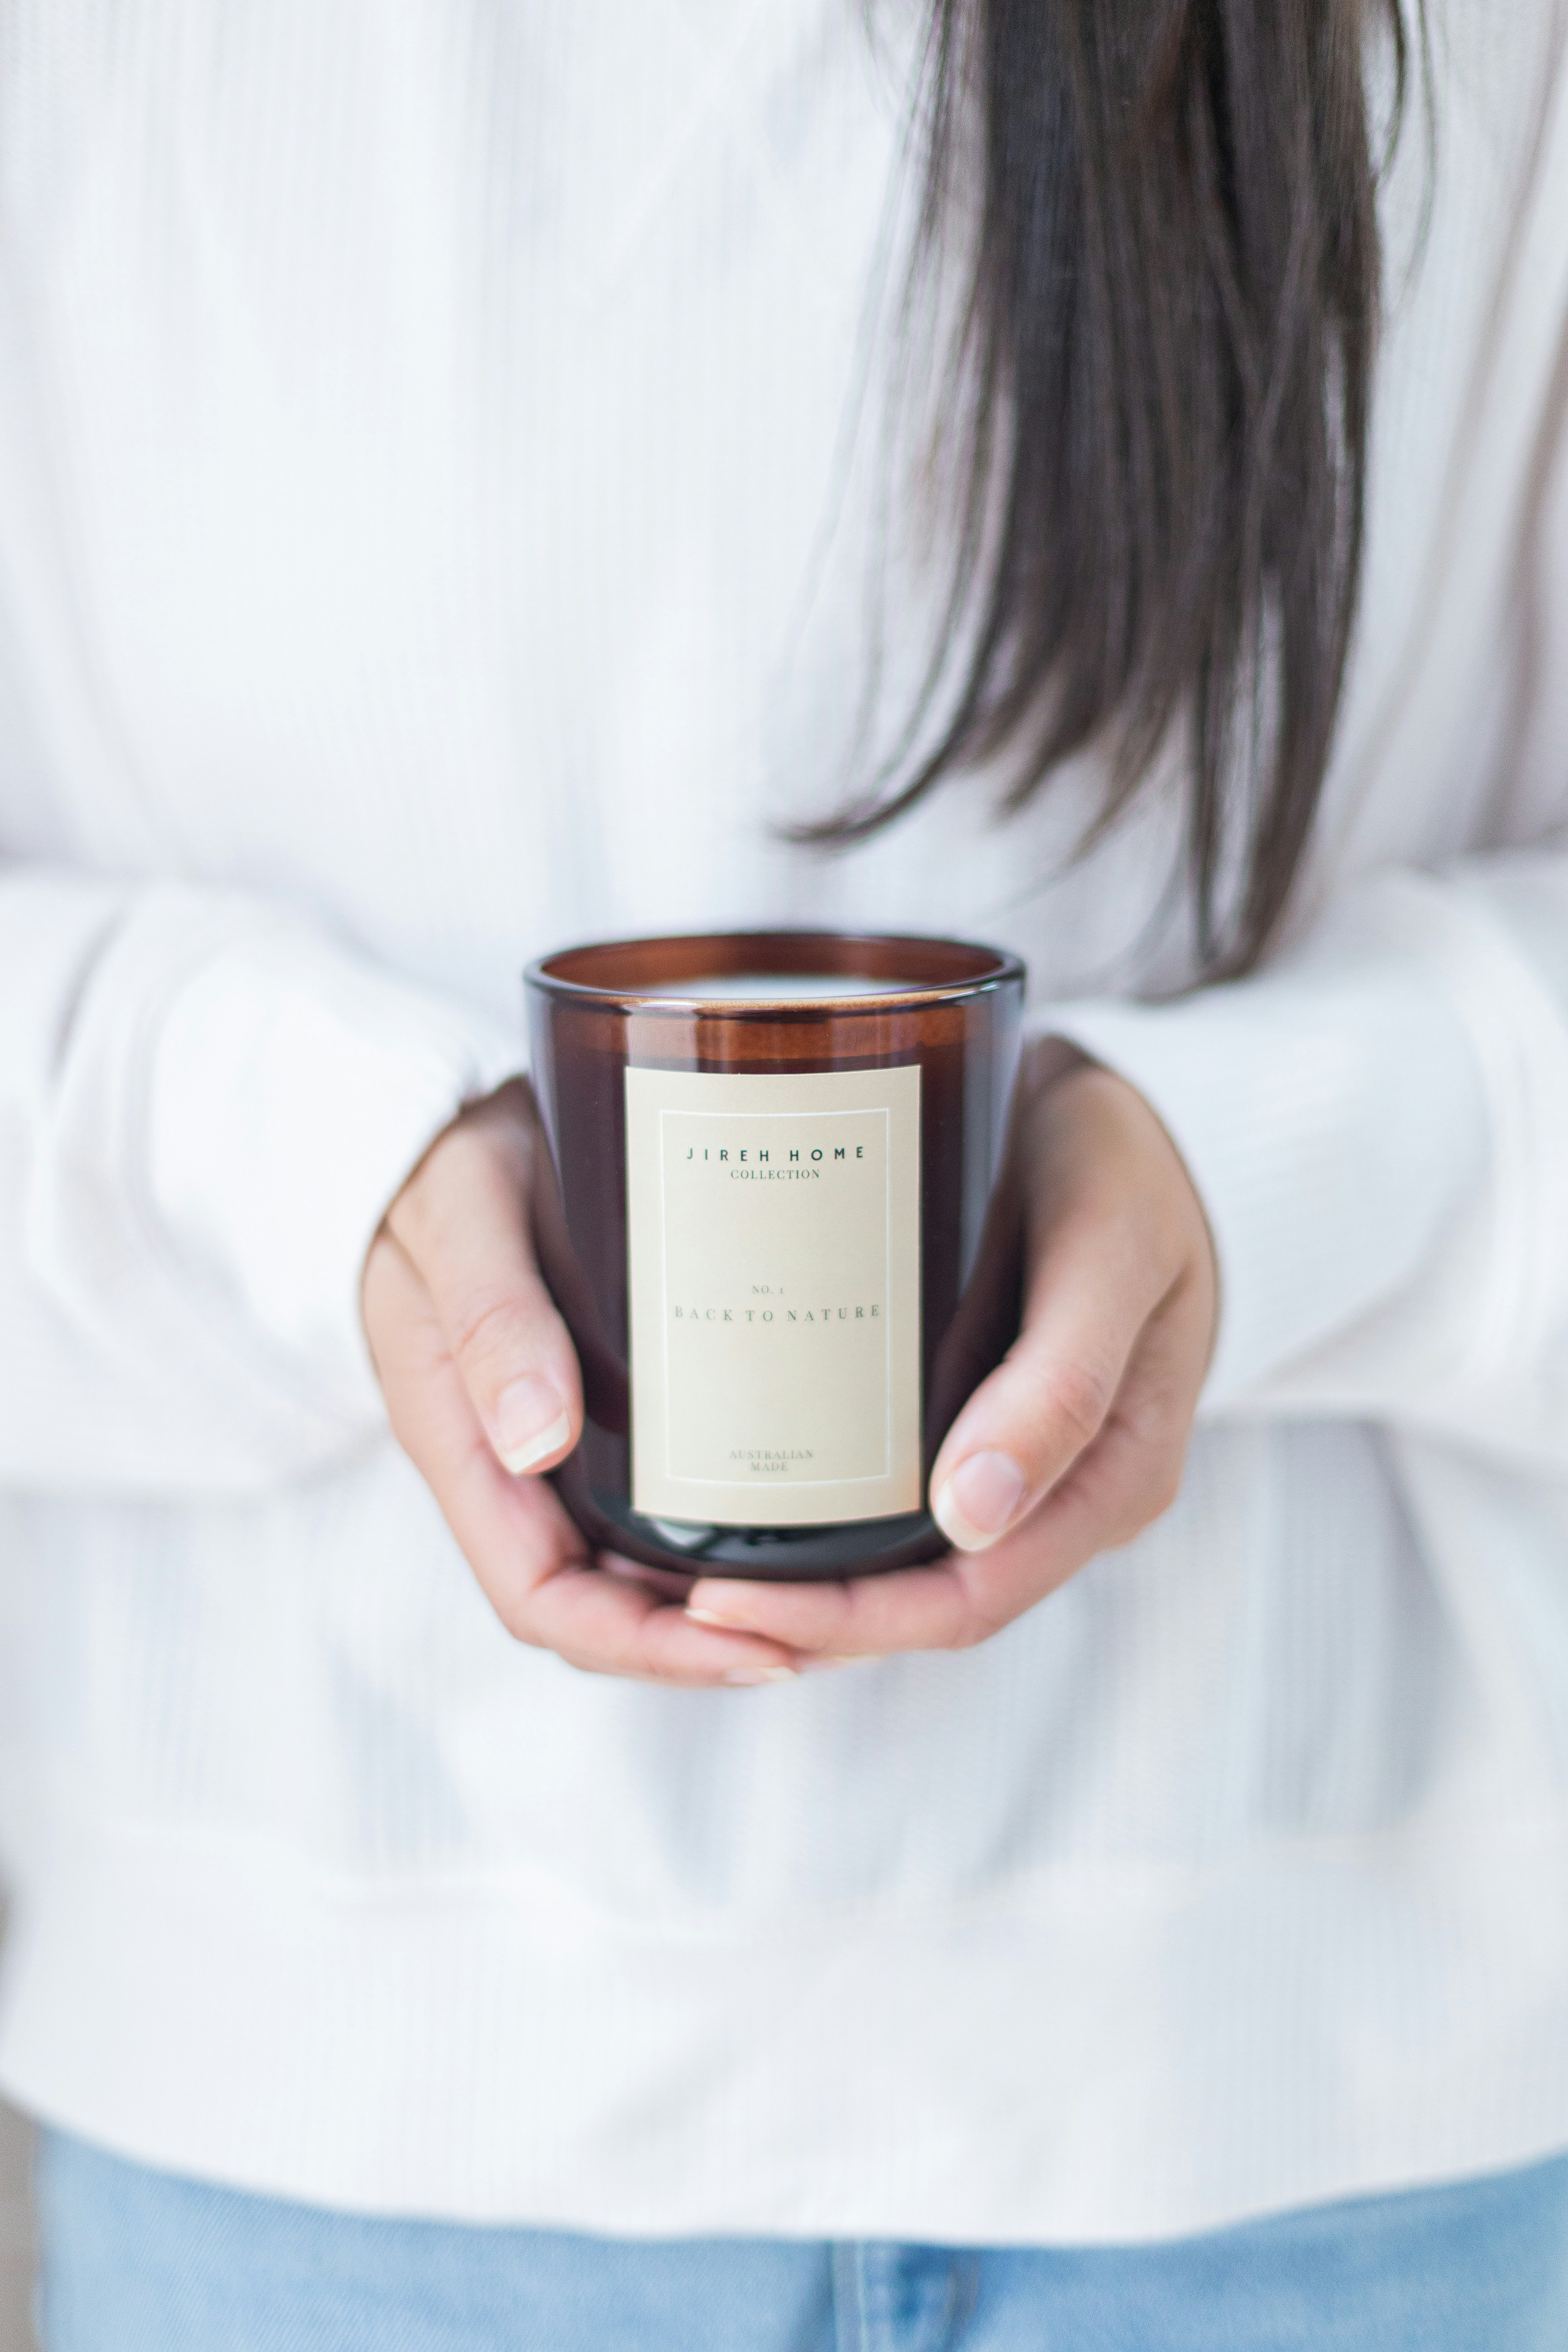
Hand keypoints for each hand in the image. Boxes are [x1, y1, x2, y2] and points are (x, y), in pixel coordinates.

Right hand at [361, 1079, 799, 1686]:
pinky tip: (801, 1518)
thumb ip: (490, 1317)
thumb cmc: (439, 1165)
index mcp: (464, 1444)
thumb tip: (538, 1443)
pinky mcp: (597, 1406)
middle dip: (706, 1646)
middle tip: (833, 1637)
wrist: (433, 1119)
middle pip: (603, 1607)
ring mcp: (555, 1443)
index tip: (756, 1652)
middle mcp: (512, 1466)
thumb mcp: (458, 1218)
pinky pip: (655, 1502)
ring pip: (633, 1567)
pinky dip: (721, 1533)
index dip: (647, 1647)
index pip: (545, 1599)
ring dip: (722, 1604)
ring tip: (842, 1600)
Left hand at [681, 1049, 1217, 1658]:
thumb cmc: (1121, 1161)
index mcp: (1118, 1476)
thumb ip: (1064, 1376)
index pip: (971, 1600)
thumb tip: (973, 1518)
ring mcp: (1029, 1464)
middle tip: (671, 1602)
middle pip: (927, 1602)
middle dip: (804, 1621)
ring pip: (909, 1568)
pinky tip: (738, 1508)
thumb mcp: (1110, 1243)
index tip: (720, 1602)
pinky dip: (827, 1528)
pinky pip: (902, 1507)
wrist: (1121, 1110)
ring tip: (676, 1574)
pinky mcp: (980, 1420)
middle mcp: (1071, 1492)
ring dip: (805, 1591)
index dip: (849, 1621)